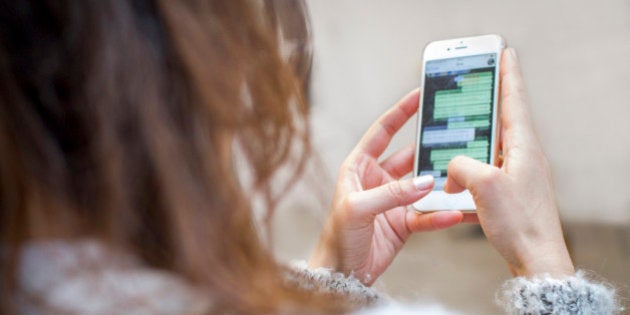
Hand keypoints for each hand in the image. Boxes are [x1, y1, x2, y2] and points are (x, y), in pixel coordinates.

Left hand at [309, 90, 463, 284]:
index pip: (382, 132)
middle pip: (409, 156)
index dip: (400, 113)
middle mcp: (377, 180)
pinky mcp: (403, 223)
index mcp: (359, 167)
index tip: (420, 96)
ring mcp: (392, 201)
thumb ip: (392, 193)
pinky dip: (440, 215)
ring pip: (422, 186)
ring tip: (462, 175)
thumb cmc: (337, 237)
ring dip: (440, 183)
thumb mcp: (358, 208)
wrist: (342, 274)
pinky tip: (454, 213)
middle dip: (430, 147)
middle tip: (454, 135)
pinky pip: (426, 215)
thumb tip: (426, 181)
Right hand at [444, 48, 574, 276]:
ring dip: (472, 147)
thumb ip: (461, 165)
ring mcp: (519, 176)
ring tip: (454, 146)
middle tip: (476, 88)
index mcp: (523, 147)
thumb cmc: (519, 224)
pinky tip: (455, 190)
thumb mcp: (483, 185)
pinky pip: (487, 176)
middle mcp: (524, 158)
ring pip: (491, 150)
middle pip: (503, 121)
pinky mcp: (511, 194)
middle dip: (487, 105)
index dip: (508, 75)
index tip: (504, 54)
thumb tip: (452, 167)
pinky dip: (470, 177)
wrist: (536, 259)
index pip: (514, 100)